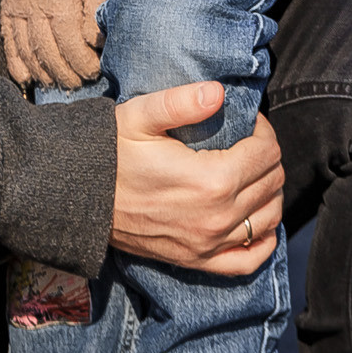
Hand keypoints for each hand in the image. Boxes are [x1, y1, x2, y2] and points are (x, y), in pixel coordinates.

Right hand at [0, 0, 115, 88]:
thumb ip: (97, 5)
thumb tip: (96, 40)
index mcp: (59, 0)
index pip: (69, 43)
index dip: (82, 63)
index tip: (95, 72)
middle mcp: (34, 7)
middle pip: (47, 51)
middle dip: (64, 73)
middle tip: (79, 85)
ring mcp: (18, 6)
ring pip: (27, 49)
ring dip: (41, 71)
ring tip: (56, 84)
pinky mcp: (9, 2)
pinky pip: (8, 38)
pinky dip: (15, 61)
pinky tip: (24, 77)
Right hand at [110, 83, 284, 276]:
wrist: (80, 198)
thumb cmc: (110, 153)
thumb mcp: (139, 117)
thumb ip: (181, 102)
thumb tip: (219, 92)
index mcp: (211, 180)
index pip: (266, 154)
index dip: (262, 131)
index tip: (246, 122)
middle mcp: (217, 217)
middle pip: (272, 184)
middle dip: (267, 158)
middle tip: (247, 143)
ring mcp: (208, 244)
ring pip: (268, 218)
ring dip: (269, 193)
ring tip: (251, 173)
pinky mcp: (196, 261)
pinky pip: (248, 260)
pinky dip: (262, 241)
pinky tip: (258, 221)